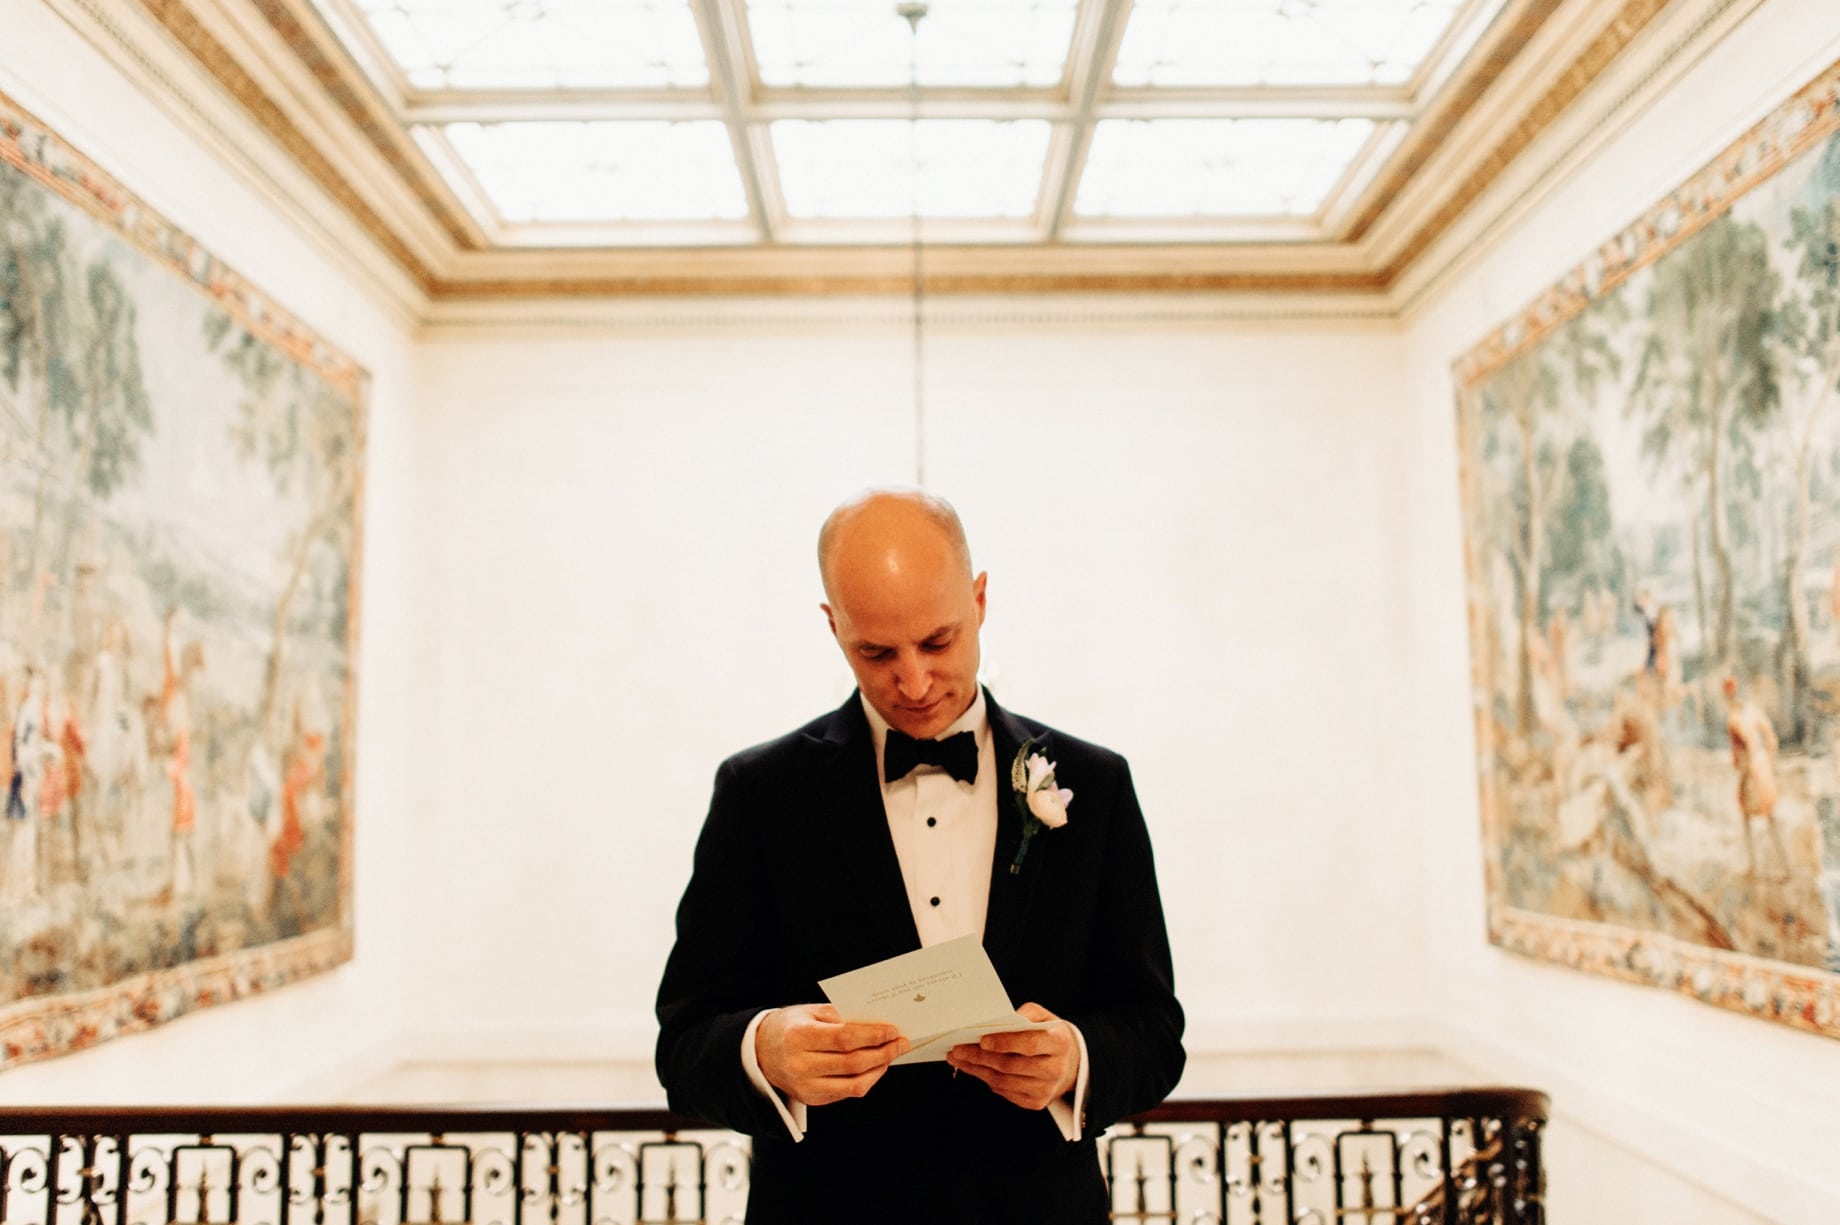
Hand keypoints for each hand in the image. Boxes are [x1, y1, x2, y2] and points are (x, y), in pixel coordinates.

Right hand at [756, 1004, 909, 1105]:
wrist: (760, 1052)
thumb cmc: (789, 1027)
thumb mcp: (810, 1012)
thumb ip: (840, 1017)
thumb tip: (876, 1024)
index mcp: (799, 1037)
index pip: (844, 1039)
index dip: (873, 1036)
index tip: (892, 1030)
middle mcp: (800, 1065)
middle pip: (853, 1063)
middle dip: (883, 1053)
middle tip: (900, 1043)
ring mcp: (806, 1087)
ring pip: (854, 1084)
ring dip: (879, 1069)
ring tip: (891, 1055)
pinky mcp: (812, 1099)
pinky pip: (847, 1093)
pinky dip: (866, 1080)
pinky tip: (874, 1067)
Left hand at [945, 1002, 1078, 1110]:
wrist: (1072, 1065)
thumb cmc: (1052, 1036)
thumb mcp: (1045, 1017)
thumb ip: (1025, 1014)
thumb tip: (1000, 1021)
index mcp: (1059, 1042)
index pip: (1029, 1044)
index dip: (1004, 1042)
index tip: (982, 1040)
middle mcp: (1055, 1068)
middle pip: (1011, 1065)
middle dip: (980, 1057)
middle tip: (958, 1049)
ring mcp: (1046, 1089)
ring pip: (1004, 1081)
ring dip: (977, 1070)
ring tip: (959, 1059)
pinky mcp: (1037, 1103)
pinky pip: (1006, 1092)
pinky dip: (987, 1080)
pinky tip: (975, 1069)